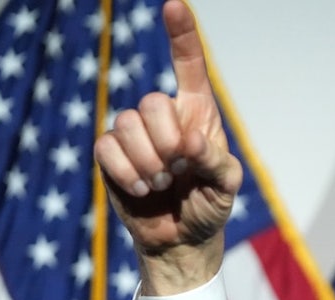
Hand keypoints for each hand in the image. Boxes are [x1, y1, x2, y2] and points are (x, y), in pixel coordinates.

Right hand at [93, 0, 241, 294]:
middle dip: (167, 142)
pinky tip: (141, 189)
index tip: (174, 5)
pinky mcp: (111, 155)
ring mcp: (134, 134)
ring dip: (148, 162)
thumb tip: (191, 141)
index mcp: (198, 114)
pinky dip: (126, 173)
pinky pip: (106, 147)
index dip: (182, 36)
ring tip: (162, 183)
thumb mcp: (227, 188)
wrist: (182, 240)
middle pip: (152, 104)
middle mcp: (164, 117)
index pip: (190, 67)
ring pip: (126, 124)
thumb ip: (216, 163)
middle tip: (179, 171)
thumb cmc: (210, 206)